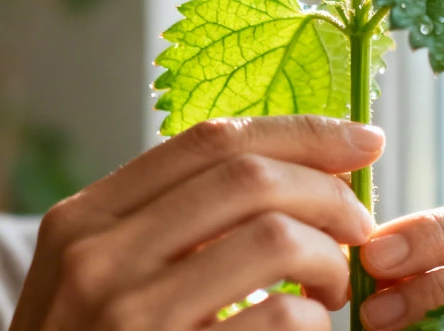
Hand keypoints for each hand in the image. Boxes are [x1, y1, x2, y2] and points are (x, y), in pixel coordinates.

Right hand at [10, 115, 384, 330]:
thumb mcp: (92, 279)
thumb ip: (159, 224)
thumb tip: (279, 171)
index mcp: (83, 219)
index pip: (208, 141)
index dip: (299, 132)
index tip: (360, 139)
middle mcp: (97, 256)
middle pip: (249, 178)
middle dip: (329, 193)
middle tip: (358, 225)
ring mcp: (130, 316)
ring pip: (274, 238)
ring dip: (329, 258)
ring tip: (331, 287)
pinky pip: (278, 319)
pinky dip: (313, 319)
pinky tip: (307, 329)